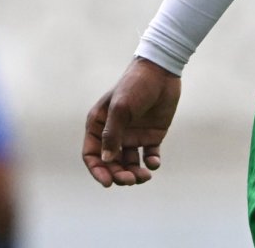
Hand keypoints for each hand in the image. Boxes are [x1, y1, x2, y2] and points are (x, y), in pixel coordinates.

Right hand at [83, 57, 181, 187]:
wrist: (161, 72)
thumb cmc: (135, 86)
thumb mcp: (120, 109)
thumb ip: (112, 135)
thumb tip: (107, 160)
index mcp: (99, 125)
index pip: (92, 154)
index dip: (98, 170)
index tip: (108, 182)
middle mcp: (114, 133)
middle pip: (111, 163)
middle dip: (119, 175)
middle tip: (130, 180)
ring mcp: (133, 135)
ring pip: (130, 163)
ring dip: (135, 173)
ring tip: (144, 176)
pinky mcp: (151, 135)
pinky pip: (149, 156)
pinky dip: (151, 163)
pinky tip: (153, 162)